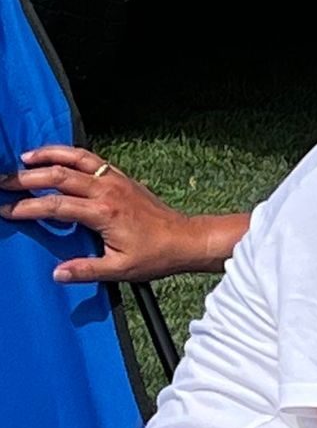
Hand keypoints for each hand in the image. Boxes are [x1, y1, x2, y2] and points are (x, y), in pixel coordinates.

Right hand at [0, 146, 208, 281]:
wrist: (187, 240)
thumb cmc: (157, 256)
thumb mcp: (121, 269)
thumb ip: (86, 270)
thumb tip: (57, 274)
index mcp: (104, 213)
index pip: (55, 206)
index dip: (27, 208)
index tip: (6, 211)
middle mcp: (107, 190)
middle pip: (58, 175)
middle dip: (26, 178)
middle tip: (3, 183)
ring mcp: (116, 180)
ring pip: (75, 158)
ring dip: (47, 155)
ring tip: (23, 158)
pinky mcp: (122, 177)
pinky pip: (91, 158)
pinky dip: (70, 153)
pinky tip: (56, 156)